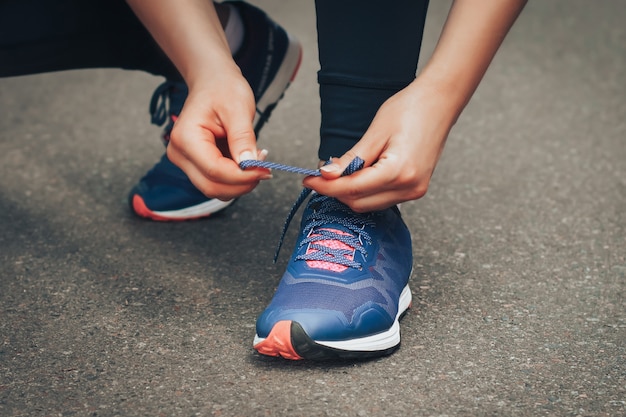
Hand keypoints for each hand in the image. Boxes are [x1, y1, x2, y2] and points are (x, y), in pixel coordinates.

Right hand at [166, 67, 270, 201]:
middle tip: (264, 168)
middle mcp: (179, 154)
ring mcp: (184, 161)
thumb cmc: (223, 89)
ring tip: (255, 160)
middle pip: (212, 186)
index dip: (243, 176)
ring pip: (214, 188)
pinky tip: (245, 160)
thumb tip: (251, 166)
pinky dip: (234, 178)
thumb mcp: (238, 110)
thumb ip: (243, 139)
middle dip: (242, 183)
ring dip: (239, 182)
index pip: (215, 171)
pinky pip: (216, 181)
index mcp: (186, 138)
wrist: (212, 82)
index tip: (266, 170)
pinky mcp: (194, 165)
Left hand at [303, 79, 456, 211]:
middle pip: (359, 202)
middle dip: (335, 191)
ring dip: (350, 192)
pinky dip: (365, 191)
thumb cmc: (411, 109)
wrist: (440, 102)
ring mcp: (415, 191)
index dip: (326, 186)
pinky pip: (382, 198)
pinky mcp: (416, 189)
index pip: (352, 189)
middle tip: (319, 175)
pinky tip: (357, 175)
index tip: (308, 179)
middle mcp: (409, 187)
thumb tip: (327, 175)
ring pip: (370, 204)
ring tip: (337, 173)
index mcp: (399, 172)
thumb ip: (351, 159)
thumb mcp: (375, 132)